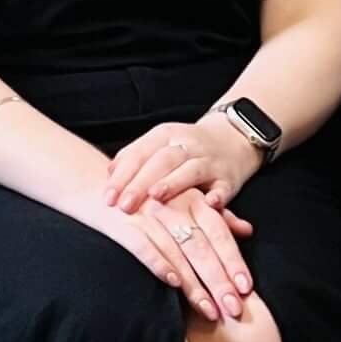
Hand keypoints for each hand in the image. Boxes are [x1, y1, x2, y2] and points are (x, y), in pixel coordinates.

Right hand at [87, 184, 256, 321]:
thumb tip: (247, 230)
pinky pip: (144, 245)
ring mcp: (148, 215)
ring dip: (195, 285)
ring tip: (210, 311)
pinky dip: (159, 263)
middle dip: (220, 281)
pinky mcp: (124, 223)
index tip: (247, 288)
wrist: (95, 180)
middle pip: (202, 248)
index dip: (234, 261)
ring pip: (177, 252)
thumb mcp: (183, 197)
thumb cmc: (146, 194)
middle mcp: (174, 205)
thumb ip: (216, 215)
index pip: (219, 234)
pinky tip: (173, 283)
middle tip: (234, 309)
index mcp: (192, 198)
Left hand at [106, 115, 262, 216]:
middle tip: (124, 206)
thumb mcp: (160, 145)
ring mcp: (209, 160)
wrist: (232, 137)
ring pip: (190, 169)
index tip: (108, 198)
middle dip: (141, 183)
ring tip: (156, 197)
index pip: (139, 153)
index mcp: (165, 135)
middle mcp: (186, 145)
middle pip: (161, 162)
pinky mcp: (229, 177)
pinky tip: (210, 204)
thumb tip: (108, 173)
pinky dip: (218, 195)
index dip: (122, 175)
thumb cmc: (185, 148)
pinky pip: (224, 186)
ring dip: (174, 183)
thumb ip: (135, 157)